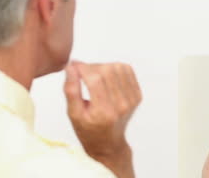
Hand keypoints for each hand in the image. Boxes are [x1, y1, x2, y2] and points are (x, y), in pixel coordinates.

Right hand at [63, 61, 141, 177]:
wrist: (108, 143)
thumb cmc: (88, 130)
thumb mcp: (73, 114)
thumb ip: (71, 90)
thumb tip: (71, 67)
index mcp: (103, 111)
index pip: (95, 79)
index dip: (83, 68)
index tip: (73, 66)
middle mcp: (121, 105)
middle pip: (107, 71)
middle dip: (92, 66)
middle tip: (82, 72)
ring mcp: (132, 100)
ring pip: (118, 67)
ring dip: (103, 66)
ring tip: (94, 75)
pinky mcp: (137, 95)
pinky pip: (128, 71)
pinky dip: (115, 69)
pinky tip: (106, 77)